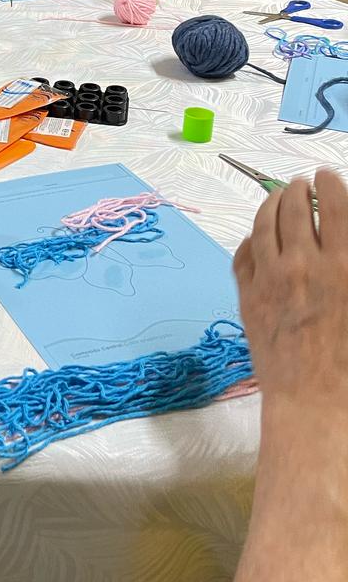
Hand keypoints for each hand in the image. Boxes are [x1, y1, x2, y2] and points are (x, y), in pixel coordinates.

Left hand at [234, 171, 347, 414]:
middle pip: (295, 208)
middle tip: (299, 184)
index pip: (336, 207)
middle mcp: (305, 264)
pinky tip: (255, 236)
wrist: (316, 404)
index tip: (327, 177)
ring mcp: (271, 279)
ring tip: (277, 196)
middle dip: (298, 189)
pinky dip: (251, 239)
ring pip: (265, 225)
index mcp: (344, 265)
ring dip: (271, 204)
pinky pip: (244, 255)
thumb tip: (339, 241)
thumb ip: (347, 262)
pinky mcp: (248, 296)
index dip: (331, 185)